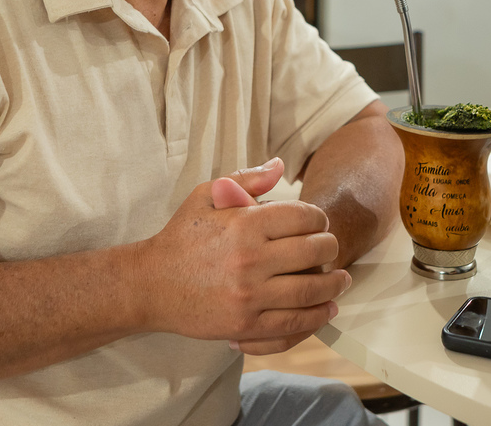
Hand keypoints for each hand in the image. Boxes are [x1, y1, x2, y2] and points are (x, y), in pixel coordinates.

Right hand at [139, 159, 348, 353]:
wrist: (149, 285)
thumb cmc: (180, 237)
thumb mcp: (206, 197)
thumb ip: (246, 180)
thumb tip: (280, 166)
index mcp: (244, 224)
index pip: (303, 216)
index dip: (318, 218)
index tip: (319, 222)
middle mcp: (250, 260)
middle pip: (314, 251)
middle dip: (330, 247)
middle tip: (332, 248)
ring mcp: (249, 296)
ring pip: (310, 291)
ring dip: (333, 284)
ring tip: (341, 279)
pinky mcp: (245, 325)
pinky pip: (293, 324)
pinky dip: (317, 316)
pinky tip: (327, 308)